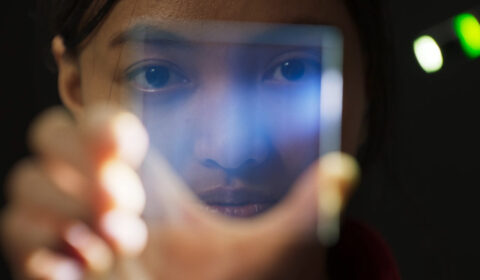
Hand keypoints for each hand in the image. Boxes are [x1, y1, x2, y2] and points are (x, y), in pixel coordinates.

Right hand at [1, 105, 358, 279]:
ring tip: (116, 248)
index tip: (133, 146)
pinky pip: (14, 240)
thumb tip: (347, 170)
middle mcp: (107, 193)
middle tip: (128, 207)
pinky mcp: (54, 268)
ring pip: (23, 186)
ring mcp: (75, 230)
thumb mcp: (278, 244)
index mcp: (155, 174)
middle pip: (48, 137)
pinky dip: (37, 251)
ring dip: (61, 212)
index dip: (102, 122)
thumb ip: (308, 206)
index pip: (100, 118)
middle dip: (77, 165)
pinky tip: (82, 271)